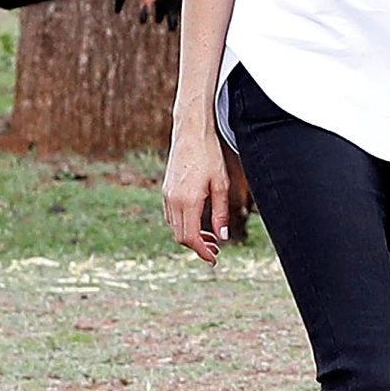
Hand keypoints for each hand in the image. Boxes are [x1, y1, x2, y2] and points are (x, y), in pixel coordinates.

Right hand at [163, 111, 248, 261]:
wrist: (191, 131)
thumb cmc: (209, 154)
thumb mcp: (221, 184)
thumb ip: (221, 212)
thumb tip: (223, 236)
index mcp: (187, 201)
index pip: (190, 237)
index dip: (201, 252)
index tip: (213, 259)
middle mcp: (173, 200)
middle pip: (180, 236)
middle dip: (197, 247)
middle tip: (215, 250)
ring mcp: (167, 195)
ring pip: (175, 227)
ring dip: (190, 236)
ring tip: (210, 237)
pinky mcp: (166, 189)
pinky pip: (172, 215)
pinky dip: (184, 224)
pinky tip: (198, 221)